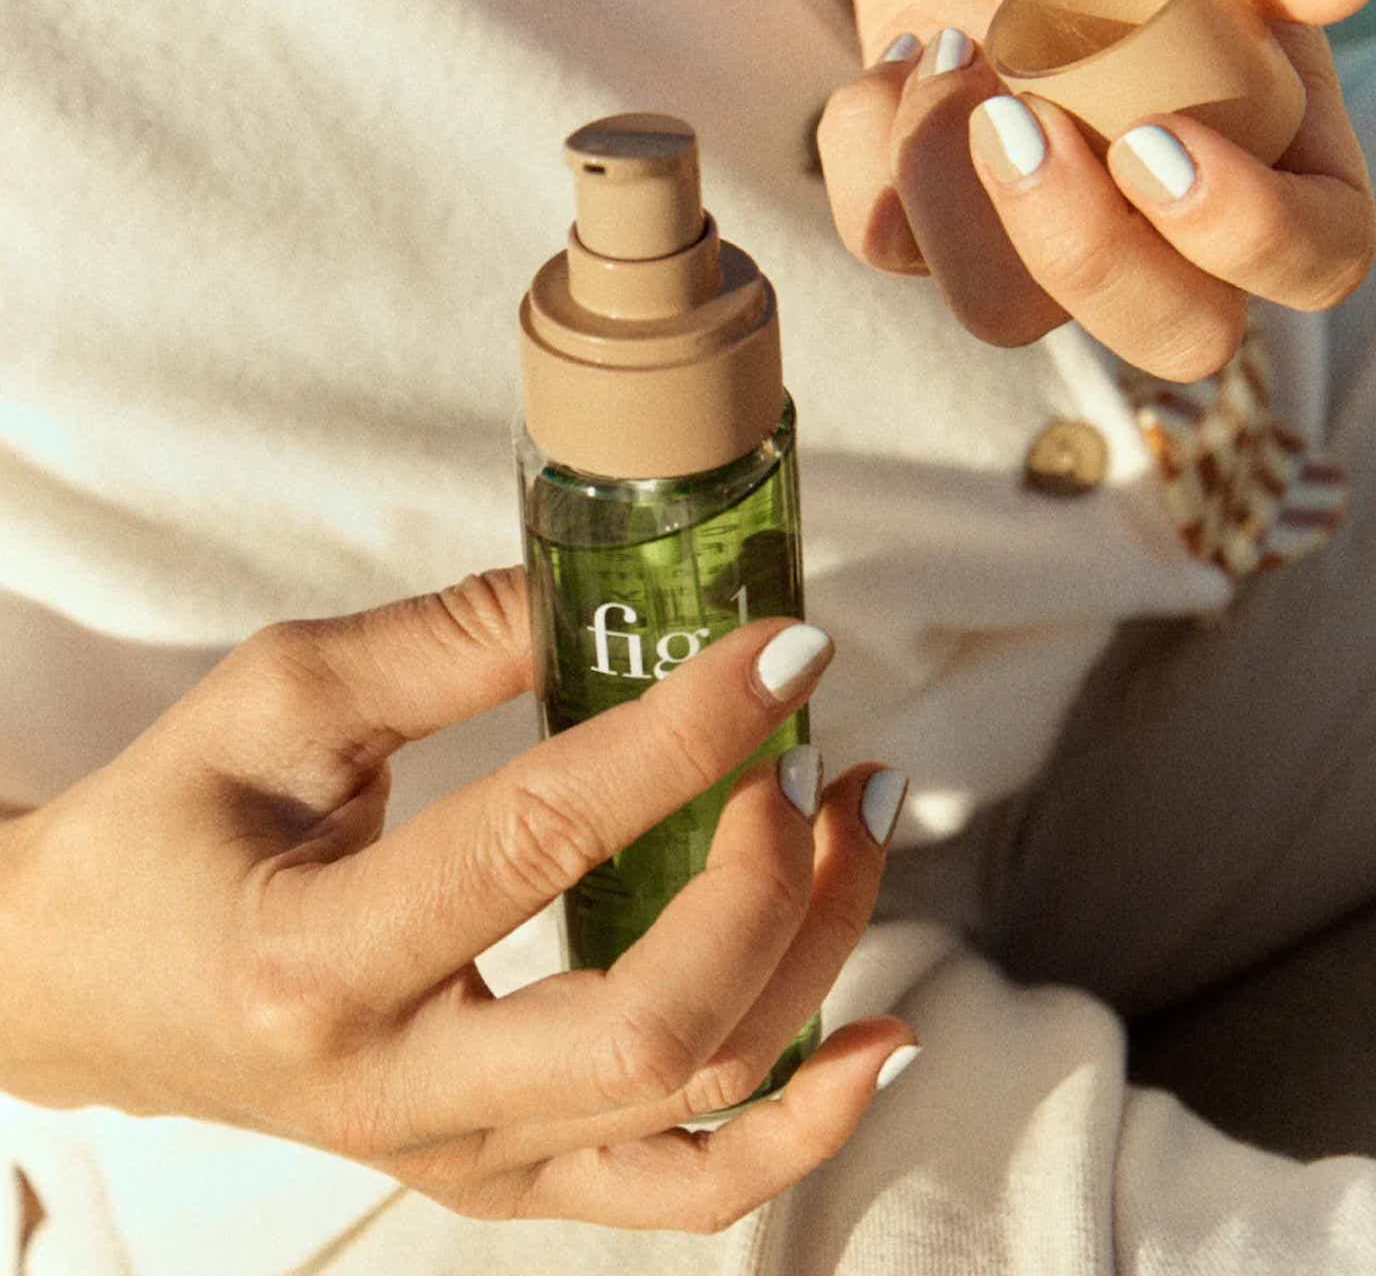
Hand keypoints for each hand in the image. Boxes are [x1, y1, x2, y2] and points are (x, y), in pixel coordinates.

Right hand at [0, 569, 913, 1231]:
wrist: (83, 983)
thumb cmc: (165, 830)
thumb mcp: (277, 700)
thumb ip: (445, 643)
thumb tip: (604, 599)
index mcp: (316, 960)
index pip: (547, 836)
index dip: (687, 733)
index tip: (784, 652)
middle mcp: (397, 1092)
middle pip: (654, 1020)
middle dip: (771, 875)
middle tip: (814, 755)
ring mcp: (458, 1156)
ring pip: (690, 1100)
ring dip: (815, 958)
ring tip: (860, 827)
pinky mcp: (497, 1172)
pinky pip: (675, 1190)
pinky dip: (794, 1127)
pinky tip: (879, 1044)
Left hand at [816, 0, 1375, 379]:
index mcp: (1269, 143)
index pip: (1316, 258)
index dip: (1248, 233)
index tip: (1149, 132)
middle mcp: (1163, 223)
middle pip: (1175, 338)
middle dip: (1086, 254)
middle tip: (1020, 117)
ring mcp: (1044, 244)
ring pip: (1002, 314)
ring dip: (950, 190)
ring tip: (948, 48)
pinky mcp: (936, 235)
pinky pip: (891, 248)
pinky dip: (869, 148)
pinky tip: (895, 58)